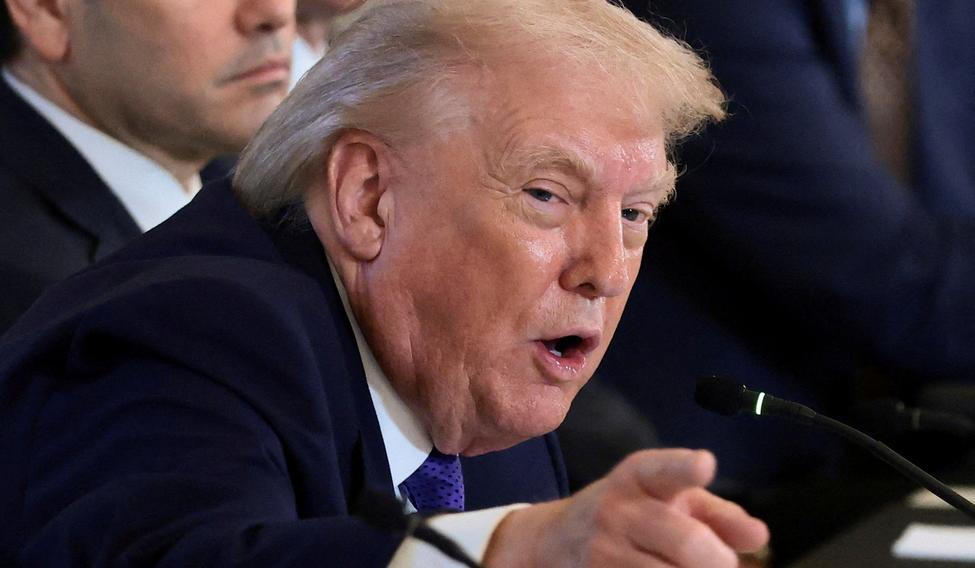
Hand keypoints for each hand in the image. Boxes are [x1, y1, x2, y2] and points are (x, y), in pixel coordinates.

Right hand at [484, 449, 767, 566]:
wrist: (555, 540)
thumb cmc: (631, 513)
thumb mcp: (669, 499)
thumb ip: (718, 514)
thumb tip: (759, 536)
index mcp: (639, 478)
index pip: (663, 470)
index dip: (685, 468)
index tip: (704, 465)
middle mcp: (618, 510)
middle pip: (686, 542)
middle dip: (718, 561)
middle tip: (725, 564)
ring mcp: (603, 551)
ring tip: (688, 567)